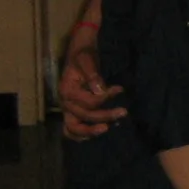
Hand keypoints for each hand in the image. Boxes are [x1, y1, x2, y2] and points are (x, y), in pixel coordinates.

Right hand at [58, 21, 124, 139]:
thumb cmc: (83, 55)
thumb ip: (92, 74)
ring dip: (91, 131)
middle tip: (123, 112)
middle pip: (83, 117)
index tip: (119, 89)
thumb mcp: (87, 59)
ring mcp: (68, 109)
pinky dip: (83, 134)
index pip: (88, 102)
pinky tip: (99, 131)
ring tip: (110, 128)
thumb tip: (100, 90)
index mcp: (66, 90)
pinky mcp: (74, 112)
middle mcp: (65, 103)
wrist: (79, 53)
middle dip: (104, 117)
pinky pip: (73, 129)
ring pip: (74, 128)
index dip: (105, 98)